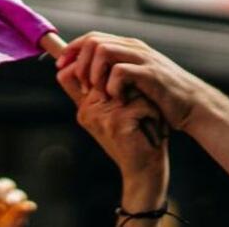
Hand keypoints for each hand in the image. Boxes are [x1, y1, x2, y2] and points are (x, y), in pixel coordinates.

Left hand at [54, 33, 210, 130]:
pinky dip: (111, 86)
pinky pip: (120, 71)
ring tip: (96, 91)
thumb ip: (114, 74)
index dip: (72, 50)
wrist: (193, 106)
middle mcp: (134, 48)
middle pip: (93, 41)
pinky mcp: (150, 74)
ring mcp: (143, 59)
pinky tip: (116, 99)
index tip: (60, 66)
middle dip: (79, 62)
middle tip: (80, 84)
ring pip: (103, 51)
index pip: (92, 38)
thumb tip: (84, 78)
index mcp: (128, 48)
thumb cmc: (162, 97)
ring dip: (93, 72)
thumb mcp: (135, 81)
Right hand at [56, 61, 168, 210]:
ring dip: (144, 100)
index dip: (93, 65)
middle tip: (140, 112)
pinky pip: (141, 102)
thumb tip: (106, 58)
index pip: (76, 73)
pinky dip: (152, 113)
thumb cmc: (135, 137)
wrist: (143, 170)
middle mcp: (87, 109)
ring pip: (129, 85)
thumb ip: (106, 90)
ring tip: (145, 120)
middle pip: (110, 74)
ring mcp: (99, 115)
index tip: (121, 80)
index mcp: (84, 105)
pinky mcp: (115, 122)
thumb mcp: (117, 112)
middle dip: (133, 87)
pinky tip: (150, 129)